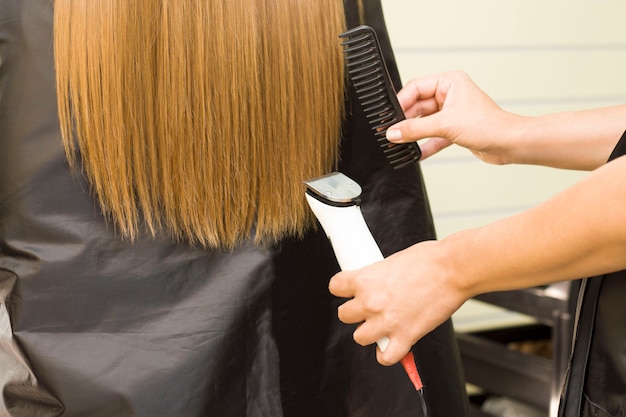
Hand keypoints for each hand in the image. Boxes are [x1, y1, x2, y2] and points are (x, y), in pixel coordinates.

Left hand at [328, 240, 467, 365]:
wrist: (453, 270)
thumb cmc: (430, 260)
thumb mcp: (394, 260)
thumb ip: (380, 274)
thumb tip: (378, 279)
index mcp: (365, 279)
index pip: (335, 287)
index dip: (342, 289)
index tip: (348, 291)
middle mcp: (371, 302)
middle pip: (344, 315)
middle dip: (355, 312)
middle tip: (368, 308)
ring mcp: (386, 321)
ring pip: (359, 337)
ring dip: (368, 333)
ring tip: (380, 326)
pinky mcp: (405, 336)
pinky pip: (385, 357)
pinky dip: (387, 355)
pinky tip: (392, 345)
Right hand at [387, 71, 520, 162]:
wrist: (510, 144)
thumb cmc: (489, 125)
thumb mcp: (445, 125)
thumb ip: (416, 129)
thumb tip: (393, 132)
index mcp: (450, 82)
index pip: (416, 88)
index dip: (401, 102)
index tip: (389, 117)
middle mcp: (450, 95)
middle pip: (418, 106)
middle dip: (405, 121)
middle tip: (391, 133)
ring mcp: (452, 113)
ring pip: (424, 122)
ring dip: (414, 134)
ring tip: (400, 143)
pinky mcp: (454, 129)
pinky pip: (433, 135)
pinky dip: (425, 144)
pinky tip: (415, 153)